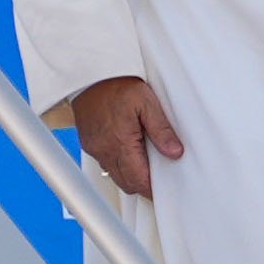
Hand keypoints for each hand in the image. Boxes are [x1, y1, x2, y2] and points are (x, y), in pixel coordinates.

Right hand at [65, 75, 181, 201]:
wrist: (91, 73)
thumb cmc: (117, 83)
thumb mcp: (147, 102)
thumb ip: (161, 130)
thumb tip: (175, 152)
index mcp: (120, 142)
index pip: (138, 180)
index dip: (151, 190)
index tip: (163, 190)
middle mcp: (104, 149)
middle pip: (125, 183)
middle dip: (142, 185)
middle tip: (157, 181)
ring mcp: (94, 146)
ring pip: (114, 174)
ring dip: (129, 175)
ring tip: (144, 164)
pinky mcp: (88, 142)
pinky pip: (104, 162)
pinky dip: (118, 163)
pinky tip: (128, 152)